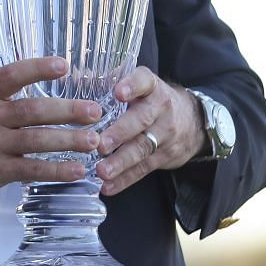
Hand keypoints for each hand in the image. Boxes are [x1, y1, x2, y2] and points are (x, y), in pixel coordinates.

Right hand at [0, 57, 102, 216]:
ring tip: (95, 140)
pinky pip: (31, 169)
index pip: (11, 75)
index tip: (64, 65)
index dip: (38, 69)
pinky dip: (56, 170)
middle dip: (68, 110)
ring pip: (37, 140)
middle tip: (95, 111)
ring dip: (69, 140)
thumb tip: (39, 99)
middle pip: (33, 110)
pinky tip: (77, 170)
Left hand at [94, 67, 205, 195]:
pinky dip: (125, 179)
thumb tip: (73, 78)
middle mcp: (161, 109)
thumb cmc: (151, 100)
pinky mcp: (165, 156)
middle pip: (141, 120)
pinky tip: (108, 187)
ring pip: (142, 148)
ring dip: (120, 162)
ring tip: (102, 171)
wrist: (193, 120)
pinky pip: (144, 169)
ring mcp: (166, 134)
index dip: (132, 86)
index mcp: (152, 87)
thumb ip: (109, 81)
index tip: (118, 92)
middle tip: (101, 144)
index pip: (144, 81)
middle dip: (120, 133)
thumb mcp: (139, 86)